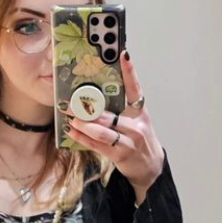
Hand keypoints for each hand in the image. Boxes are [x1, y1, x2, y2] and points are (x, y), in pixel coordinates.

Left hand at [66, 51, 164, 203]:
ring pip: (103, 131)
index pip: (135, 88)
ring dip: (84, 125)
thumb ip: (121, 109)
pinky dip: (83, 139)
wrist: (150, 167)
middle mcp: (136, 125)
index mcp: (140, 112)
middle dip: (88, 108)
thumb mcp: (137, 121)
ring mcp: (129, 141)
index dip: (130, 72)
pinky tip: (73, 133)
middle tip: (71, 102)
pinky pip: (98, 145)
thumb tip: (97, 96)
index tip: (123, 55)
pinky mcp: (121, 155)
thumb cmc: (139, 140)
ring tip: (71, 119)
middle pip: (109, 113)